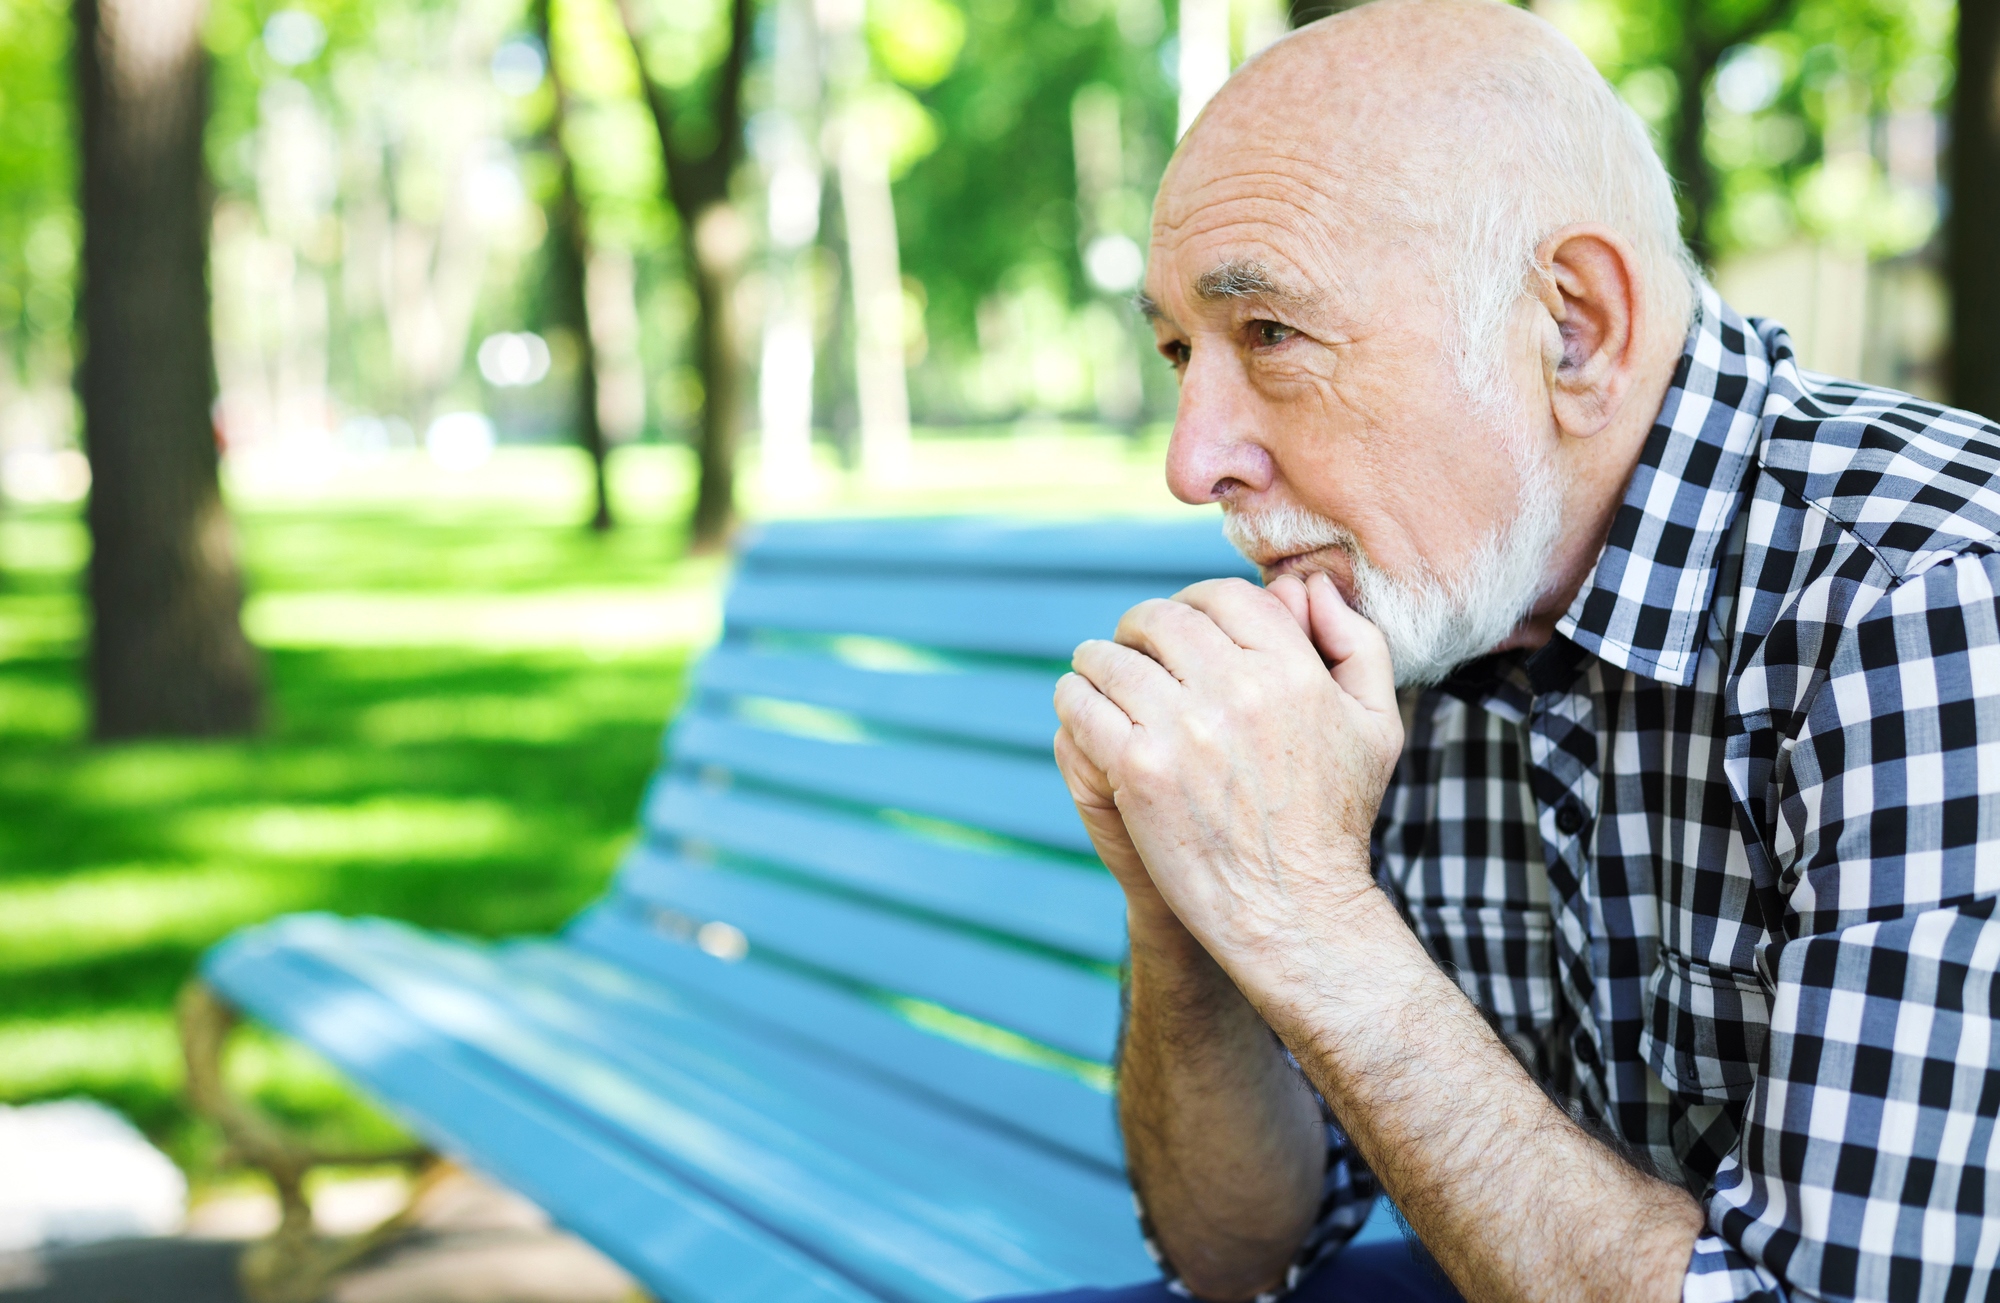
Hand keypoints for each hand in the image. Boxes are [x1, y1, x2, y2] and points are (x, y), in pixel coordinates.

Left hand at [1053, 572, 1403, 990]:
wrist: (1294, 910)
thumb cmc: (1335, 820)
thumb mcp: (1376, 725)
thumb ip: (1356, 643)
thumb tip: (1310, 584)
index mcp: (1293, 669)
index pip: (1223, 597)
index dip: (1193, 603)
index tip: (1179, 626)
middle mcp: (1238, 689)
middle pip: (1162, 620)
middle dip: (1139, 628)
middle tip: (1130, 646)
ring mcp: (1184, 728)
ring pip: (1112, 658)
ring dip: (1097, 661)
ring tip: (1095, 674)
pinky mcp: (1139, 769)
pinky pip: (1083, 706)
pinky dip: (1074, 699)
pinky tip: (1080, 706)